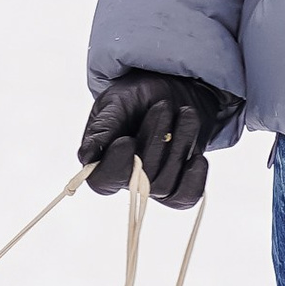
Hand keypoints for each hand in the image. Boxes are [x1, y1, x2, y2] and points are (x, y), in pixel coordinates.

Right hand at [78, 70, 235, 209]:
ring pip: (165, 185)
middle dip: (155, 139)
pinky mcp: (178, 185)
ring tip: (185, 113)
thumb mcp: (116, 101)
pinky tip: (197, 157)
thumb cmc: (137, 96)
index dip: (116, 165)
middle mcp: (126, 179)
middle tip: (163, 106)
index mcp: (102, 161)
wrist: (173, 89)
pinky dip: (194, 178)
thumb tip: (87, 157)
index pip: (103, 181)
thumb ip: (103, 128)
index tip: (127, 140)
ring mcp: (153, 185)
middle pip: (140, 181)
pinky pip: (185, 197)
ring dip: (179, 146)